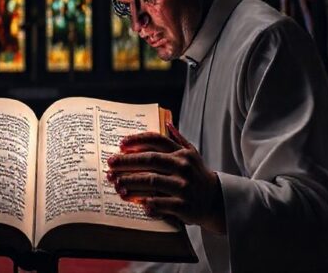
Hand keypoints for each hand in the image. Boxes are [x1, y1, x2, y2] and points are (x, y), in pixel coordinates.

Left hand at [106, 122, 225, 233]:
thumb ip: (178, 139)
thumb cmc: (198, 175)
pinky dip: (147, 203)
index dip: (137, 140)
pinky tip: (136, 203)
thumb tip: (167, 122)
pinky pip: (160, 203)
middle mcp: (182, 167)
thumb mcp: (192, 154)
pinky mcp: (183, 205)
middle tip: (110, 165)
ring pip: (151, 181)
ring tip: (117, 184)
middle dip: (127, 162)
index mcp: (181, 153)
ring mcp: (183, 186)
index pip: (156, 141)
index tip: (121, 144)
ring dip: (131, 182)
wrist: (216, 200)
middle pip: (149, 160)